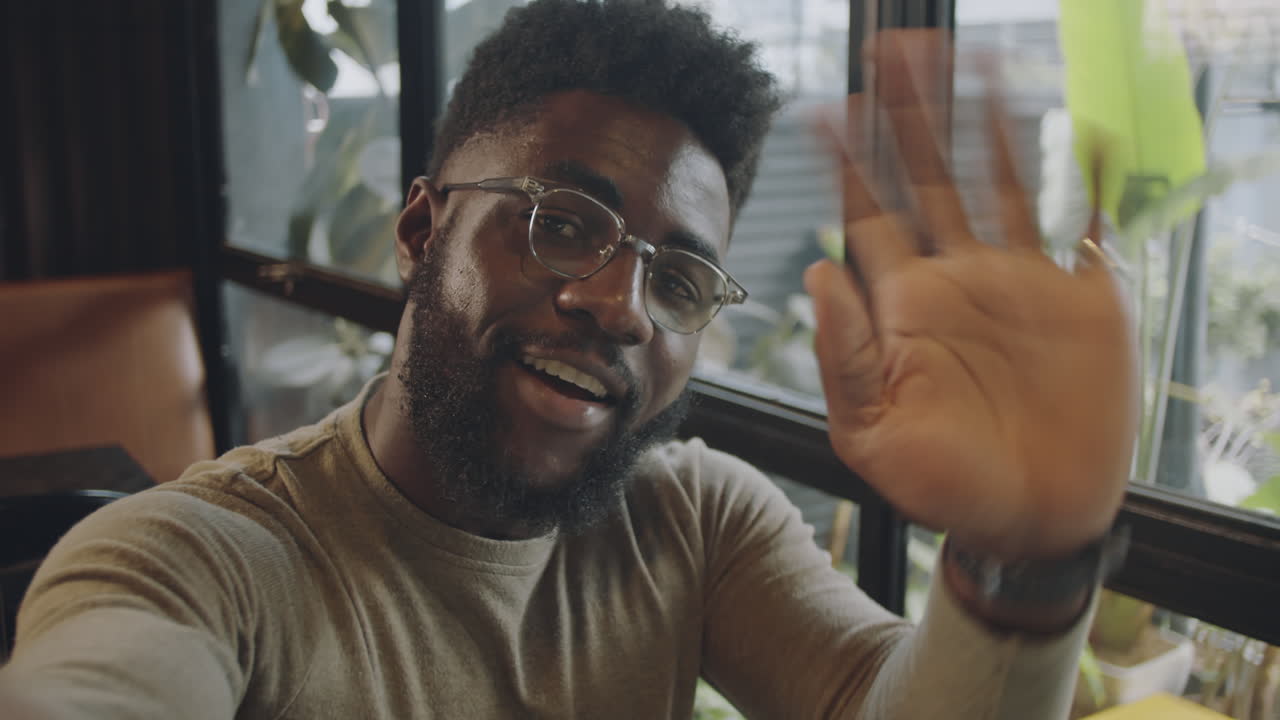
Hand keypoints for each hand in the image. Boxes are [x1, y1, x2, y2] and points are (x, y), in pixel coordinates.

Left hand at [804, 30, 1138, 558]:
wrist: (1029, 521)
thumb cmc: (943, 486)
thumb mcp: (870, 432)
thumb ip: (842, 354)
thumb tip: (818, 268)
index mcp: (903, 306)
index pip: (867, 214)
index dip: (847, 162)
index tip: (824, 109)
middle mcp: (956, 280)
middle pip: (928, 176)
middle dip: (911, 115)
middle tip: (895, 53)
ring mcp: (1018, 283)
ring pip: (997, 181)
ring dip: (984, 123)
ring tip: (969, 60)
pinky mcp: (1080, 298)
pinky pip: (1080, 223)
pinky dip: (1083, 175)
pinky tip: (1076, 128)